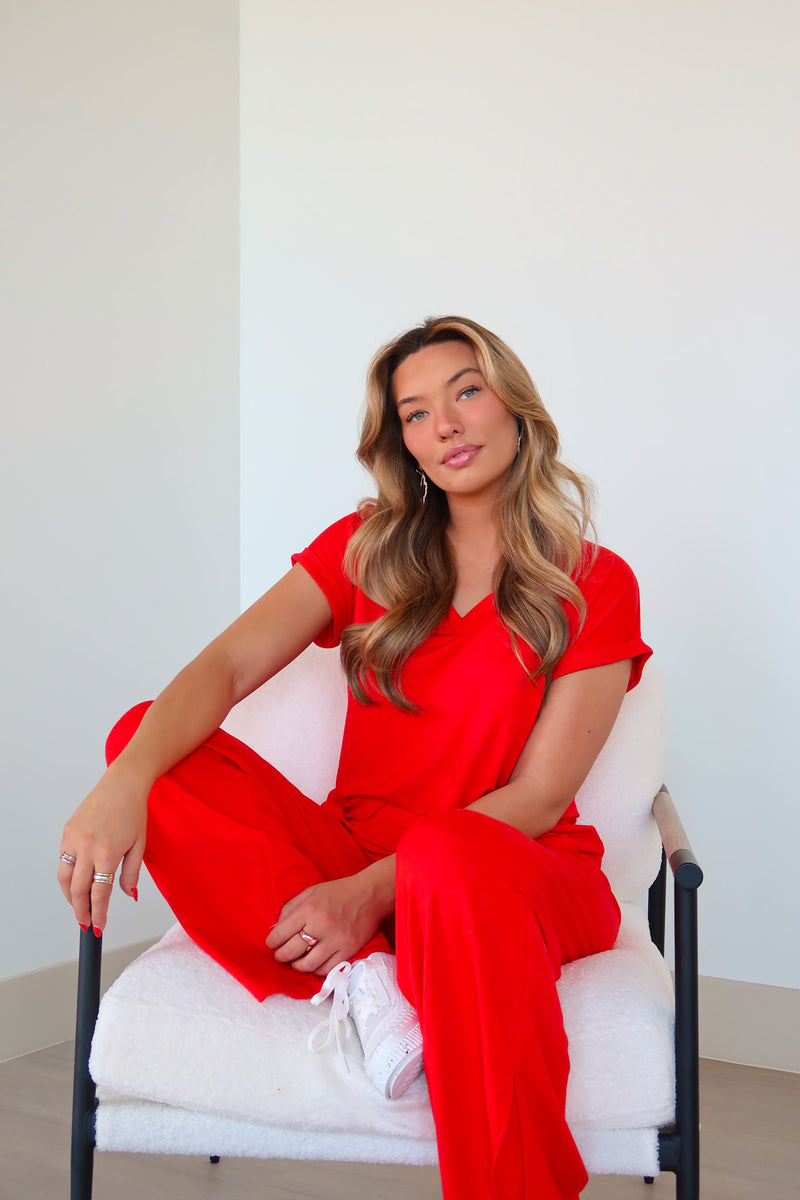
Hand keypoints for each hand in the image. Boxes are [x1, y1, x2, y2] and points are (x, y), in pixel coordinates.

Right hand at [57, 761, 147, 933]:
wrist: (122, 785)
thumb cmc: (133, 812)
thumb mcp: (139, 845)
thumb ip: (131, 873)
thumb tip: (128, 895)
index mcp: (107, 852)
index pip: (99, 893)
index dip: (98, 914)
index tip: (98, 927)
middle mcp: (87, 847)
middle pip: (78, 890)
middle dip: (81, 911)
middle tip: (86, 924)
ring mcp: (74, 839)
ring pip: (64, 878)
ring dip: (70, 896)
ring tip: (79, 907)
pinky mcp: (67, 832)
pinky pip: (62, 860)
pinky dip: (67, 875)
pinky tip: (77, 881)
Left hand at [266, 864, 393, 975]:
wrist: (370, 894)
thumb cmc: (339, 891)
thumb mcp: (311, 892)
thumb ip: (291, 908)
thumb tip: (275, 928)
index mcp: (310, 908)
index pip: (281, 933)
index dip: (272, 942)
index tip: (271, 944)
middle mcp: (321, 924)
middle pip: (292, 951)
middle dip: (281, 956)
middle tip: (280, 955)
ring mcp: (336, 939)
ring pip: (308, 964)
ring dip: (297, 966)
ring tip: (296, 961)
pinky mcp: (349, 949)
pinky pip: (327, 969)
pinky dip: (316, 969)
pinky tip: (314, 963)